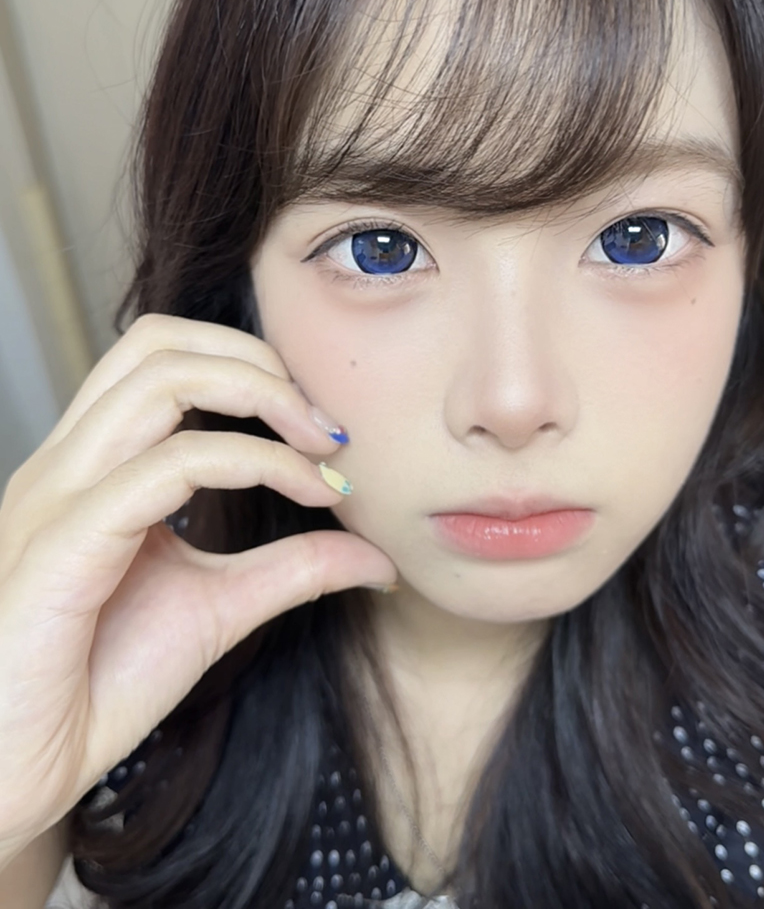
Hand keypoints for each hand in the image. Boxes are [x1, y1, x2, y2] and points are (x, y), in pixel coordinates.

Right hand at [0, 314, 395, 861]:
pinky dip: (250, 462)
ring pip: (158, 380)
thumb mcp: (218, 608)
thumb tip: (375, 555)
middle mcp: (67, 463)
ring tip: (318, 449)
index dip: (254, 370)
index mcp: (91, 466)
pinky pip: (164, 467)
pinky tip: (302, 492)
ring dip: (259, 395)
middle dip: (258, 362)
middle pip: (159, 344)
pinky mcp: (61, 545)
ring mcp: (57, 497)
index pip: (162, 357)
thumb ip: (290, 569)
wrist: (19, 773)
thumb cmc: (96, 685)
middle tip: (324, 428)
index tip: (326, 436)